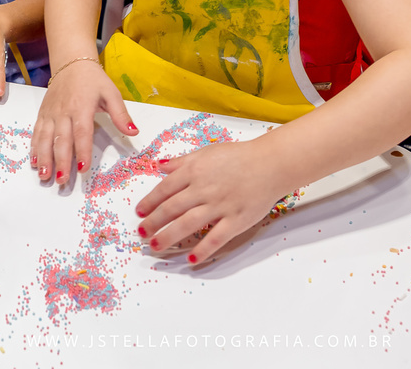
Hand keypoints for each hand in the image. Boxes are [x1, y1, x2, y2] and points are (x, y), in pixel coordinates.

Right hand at [29, 61, 136, 184]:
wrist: (71, 63)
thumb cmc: (93, 80)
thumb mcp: (111, 93)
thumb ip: (121, 114)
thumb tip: (133, 132)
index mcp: (82, 106)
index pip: (82, 132)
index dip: (82, 151)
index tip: (82, 168)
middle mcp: (64, 111)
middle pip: (61, 139)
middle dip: (61, 161)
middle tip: (61, 180)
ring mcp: (51, 113)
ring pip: (45, 138)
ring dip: (44, 158)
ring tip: (44, 175)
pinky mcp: (42, 114)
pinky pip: (36, 132)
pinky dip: (34, 148)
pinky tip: (34, 162)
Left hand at [135, 140, 286, 263]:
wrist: (270, 163)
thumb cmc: (240, 156)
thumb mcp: (207, 152)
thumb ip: (182, 161)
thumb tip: (159, 166)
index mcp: (195, 171)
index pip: (165, 188)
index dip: (150, 202)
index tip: (140, 212)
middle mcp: (204, 189)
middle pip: (172, 209)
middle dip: (154, 222)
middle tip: (142, 233)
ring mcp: (220, 206)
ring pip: (188, 224)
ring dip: (169, 236)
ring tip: (156, 246)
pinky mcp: (236, 220)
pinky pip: (216, 238)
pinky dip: (202, 249)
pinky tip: (191, 258)